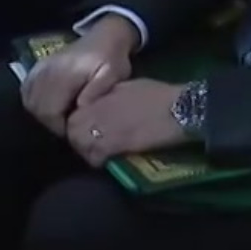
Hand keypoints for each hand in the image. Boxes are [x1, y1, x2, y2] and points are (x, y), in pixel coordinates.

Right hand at [21, 15, 139, 134]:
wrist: (103, 36)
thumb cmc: (111, 59)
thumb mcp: (113, 76)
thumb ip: (96, 93)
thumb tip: (79, 109)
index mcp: (64, 73)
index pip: (50, 111)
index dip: (61, 127)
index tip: (77, 131)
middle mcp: (45, 70)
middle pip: (36, 108)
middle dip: (52, 123)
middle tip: (71, 126)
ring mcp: (38, 68)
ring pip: (29, 101)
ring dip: (43, 114)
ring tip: (62, 117)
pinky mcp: (36, 68)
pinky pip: (26, 91)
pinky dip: (35, 102)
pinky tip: (50, 106)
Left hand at [67, 79, 189, 165]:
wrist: (178, 108)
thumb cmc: (157, 94)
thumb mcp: (125, 87)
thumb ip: (108, 96)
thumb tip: (102, 104)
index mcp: (99, 96)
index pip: (74, 114)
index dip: (77, 124)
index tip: (86, 130)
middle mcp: (96, 111)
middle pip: (72, 130)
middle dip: (77, 139)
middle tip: (89, 146)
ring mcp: (104, 128)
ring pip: (80, 144)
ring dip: (86, 151)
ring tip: (97, 155)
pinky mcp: (115, 144)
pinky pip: (96, 156)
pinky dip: (98, 161)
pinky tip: (106, 162)